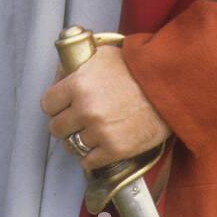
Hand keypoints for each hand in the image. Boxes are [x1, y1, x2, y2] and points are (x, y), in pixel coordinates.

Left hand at [40, 46, 171, 170]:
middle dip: (65, 124)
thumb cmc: (137, 67)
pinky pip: (88, 162)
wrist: (169, 86)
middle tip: (75, 120)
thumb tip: (60, 76)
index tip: (61, 106)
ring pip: (72, 145)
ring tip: (90, 132)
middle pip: (56, 128)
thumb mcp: (101, 55)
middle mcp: (85, 110)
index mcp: (78, 84)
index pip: (47, 104)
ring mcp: (100, 132)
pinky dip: (91, 156)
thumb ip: (76, 65)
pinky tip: (98, 145)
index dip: (55, 105)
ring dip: (79, 140)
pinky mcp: (115, 150)